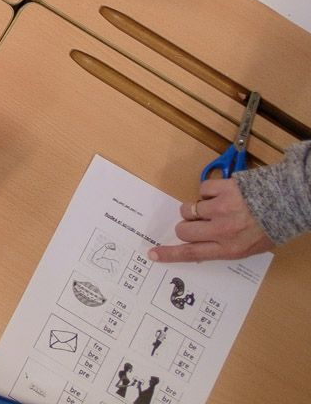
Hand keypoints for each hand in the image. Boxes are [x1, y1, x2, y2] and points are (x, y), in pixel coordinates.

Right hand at [148, 177, 274, 262]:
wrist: (288, 202)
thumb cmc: (270, 227)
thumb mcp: (249, 247)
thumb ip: (223, 247)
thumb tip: (198, 245)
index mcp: (229, 248)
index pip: (191, 253)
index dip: (170, 253)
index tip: (153, 253)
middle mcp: (222, 230)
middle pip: (183, 229)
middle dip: (187, 225)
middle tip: (199, 222)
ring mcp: (221, 208)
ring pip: (189, 208)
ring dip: (198, 208)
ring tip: (216, 206)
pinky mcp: (222, 189)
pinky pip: (201, 190)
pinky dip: (208, 191)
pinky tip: (223, 193)